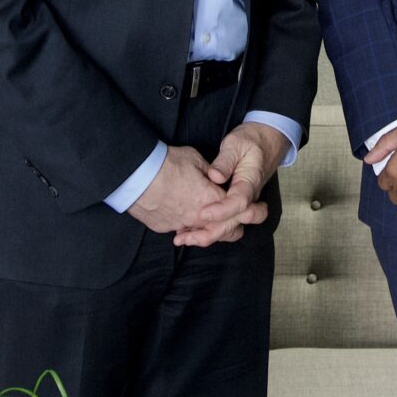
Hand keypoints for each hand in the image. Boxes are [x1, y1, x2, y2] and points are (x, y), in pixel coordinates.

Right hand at [131, 146, 260, 244]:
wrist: (138, 175)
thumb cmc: (167, 164)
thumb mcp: (195, 159)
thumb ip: (211, 171)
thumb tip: (217, 176)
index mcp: (214, 198)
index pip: (242, 212)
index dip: (252, 211)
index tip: (258, 208)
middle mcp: (201, 217)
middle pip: (229, 232)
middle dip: (235, 226)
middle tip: (237, 219)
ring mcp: (183, 224)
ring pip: (206, 236)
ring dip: (211, 230)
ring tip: (211, 223)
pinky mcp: (167, 228)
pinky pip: (184, 232)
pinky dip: (188, 229)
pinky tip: (187, 223)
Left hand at [182, 122, 284, 243]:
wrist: (266, 143)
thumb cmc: (250, 142)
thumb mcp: (236, 144)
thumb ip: (225, 161)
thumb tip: (215, 176)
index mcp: (249, 183)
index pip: (239, 203)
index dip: (221, 211)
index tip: (203, 213)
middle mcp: (249, 198)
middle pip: (235, 223)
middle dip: (212, 232)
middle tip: (187, 235)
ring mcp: (243, 204)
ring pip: (231, 228)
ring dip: (209, 235)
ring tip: (184, 237)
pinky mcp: (236, 205)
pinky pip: (226, 223)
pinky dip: (209, 229)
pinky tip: (189, 230)